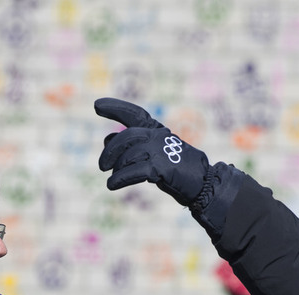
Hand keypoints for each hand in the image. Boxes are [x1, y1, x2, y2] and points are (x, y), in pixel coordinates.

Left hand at [95, 97, 210, 205]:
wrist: (201, 182)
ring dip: (117, 168)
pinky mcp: (163, 167)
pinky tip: (112, 185)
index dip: (116, 108)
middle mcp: (158, 136)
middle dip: (110, 150)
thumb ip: (131, 145)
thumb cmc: (174, 167)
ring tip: (111, 179)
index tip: (97, 106)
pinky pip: (135, 171)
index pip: (134, 114)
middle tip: (101, 166)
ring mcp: (162, 151)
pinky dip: (120, 178)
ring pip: (130, 154)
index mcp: (156, 130)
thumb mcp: (151, 152)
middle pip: (127, 136)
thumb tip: (106, 139)